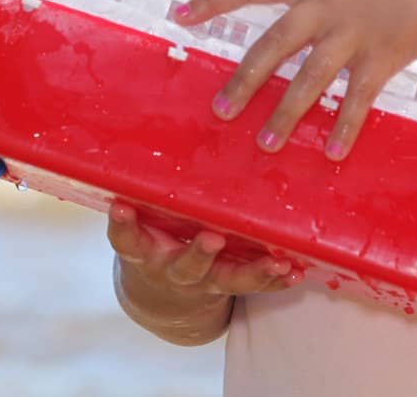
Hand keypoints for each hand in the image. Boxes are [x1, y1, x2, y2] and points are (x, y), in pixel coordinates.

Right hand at [107, 201, 300, 300]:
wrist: (160, 291)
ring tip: (276, 262)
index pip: (127, 239)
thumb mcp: (140, 218)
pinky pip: (256, 286)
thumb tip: (150, 124)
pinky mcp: (229, 285)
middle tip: (212, 238)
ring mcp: (203, 281)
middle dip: (200, 253)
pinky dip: (276, 280)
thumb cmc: (151, 235)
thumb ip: (144, 189)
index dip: (122, 225)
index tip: (121, 208)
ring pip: (228, 280)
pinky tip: (295, 270)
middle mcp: (172, 269)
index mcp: (144, 250)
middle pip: (186, 266)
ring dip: (254, 272)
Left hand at [173, 0, 416, 160]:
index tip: (181, 16)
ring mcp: (352, 34)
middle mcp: (324, 6)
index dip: (214, 0)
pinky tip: (331, 153)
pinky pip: (357, 98)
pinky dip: (345, 127)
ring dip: (286, 114)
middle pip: (273, 45)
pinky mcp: (382, 58)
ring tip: (265, 143)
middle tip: (220, 111)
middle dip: (244, 80)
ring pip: (310, 80)